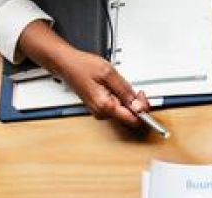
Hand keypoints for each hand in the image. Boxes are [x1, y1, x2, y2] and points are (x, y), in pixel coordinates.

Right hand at [16, 21, 151, 127]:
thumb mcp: (109, 73)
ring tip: (122, 86)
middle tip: (137, 90)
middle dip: (137, 104)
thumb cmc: (82, 66)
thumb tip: (138, 105)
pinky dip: (122, 99)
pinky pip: (117, 108)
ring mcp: (100, 112)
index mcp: (105, 106)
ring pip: (124, 112)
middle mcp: (102, 113)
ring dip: (129, 101)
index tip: (145, 99)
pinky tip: (118, 89)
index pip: (133, 120)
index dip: (143, 111)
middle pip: (130, 117)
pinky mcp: (100, 108)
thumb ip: (125, 90)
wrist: (66, 64)